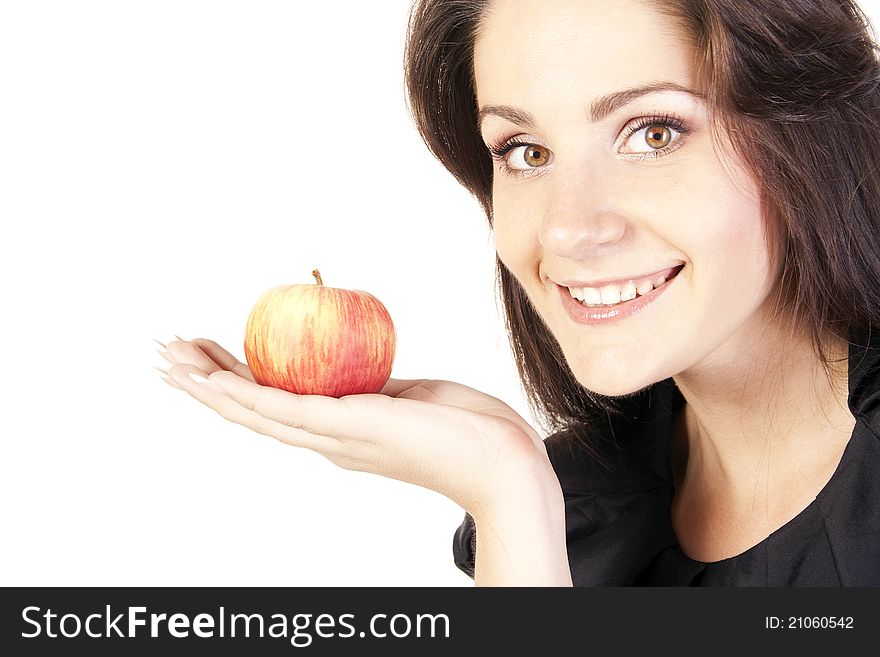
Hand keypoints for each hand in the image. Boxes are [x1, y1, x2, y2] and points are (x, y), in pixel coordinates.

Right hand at [155, 337, 555, 515]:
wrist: (502, 463)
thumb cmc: (465, 429)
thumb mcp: (409, 397)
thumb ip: (374, 387)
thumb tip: (356, 366)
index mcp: (339, 430)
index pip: (274, 403)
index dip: (233, 382)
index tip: (204, 357)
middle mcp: (328, 440)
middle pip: (251, 411)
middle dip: (203, 384)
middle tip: (162, 356)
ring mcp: (337, 438)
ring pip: (258, 412)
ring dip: (209, 389)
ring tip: (170, 365)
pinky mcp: (354, 428)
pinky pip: (291, 409)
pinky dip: (249, 395)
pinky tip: (218, 382)